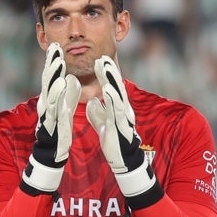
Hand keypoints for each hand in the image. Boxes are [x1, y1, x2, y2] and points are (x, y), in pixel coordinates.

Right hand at [20, 42, 79, 194]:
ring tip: (58, 63)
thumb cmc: (57, 133)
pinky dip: (59, 99)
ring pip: (50, 94)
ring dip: (53, 79)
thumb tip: (70, 78)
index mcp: (51, 102)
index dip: (53, 62)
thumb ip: (67, 95)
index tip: (56, 45)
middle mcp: (47, 107)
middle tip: (54, 47)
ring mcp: (48, 117)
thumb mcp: (63, 110)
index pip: (52, 79)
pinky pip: (57, 111)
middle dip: (51, 65)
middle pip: (48, 83)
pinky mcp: (52, 128)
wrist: (50, 157)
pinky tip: (62, 87)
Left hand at [86, 55, 162, 208]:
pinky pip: (117, 111)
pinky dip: (113, 99)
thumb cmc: (114, 143)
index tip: (99, 59)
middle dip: (109, 71)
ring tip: (105, 66)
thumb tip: (93, 103)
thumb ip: (98, 113)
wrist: (124, 161)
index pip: (110, 87)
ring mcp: (123, 117)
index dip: (105, 74)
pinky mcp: (121, 126)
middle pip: (115, 86)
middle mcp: (122, 110)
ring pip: (117, 94)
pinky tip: (107, 89)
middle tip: (103, 55)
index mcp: (116, 108)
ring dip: (111, 79)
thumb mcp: (103, 124)